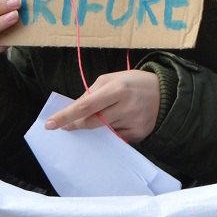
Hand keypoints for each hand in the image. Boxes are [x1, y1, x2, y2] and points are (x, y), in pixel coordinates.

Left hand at [44, 70, 161, 142]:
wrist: (166, 93)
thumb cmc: (134, 82)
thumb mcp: (112, 79)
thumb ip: (92, 92)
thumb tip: (75, 109)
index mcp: (116, 89)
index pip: (85, 105)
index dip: (65, 116)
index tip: (49, 125)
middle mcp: (125, 106)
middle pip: (92, 122)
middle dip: (76, 124)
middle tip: (67, 126)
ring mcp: (133, 122)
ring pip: (103, 131)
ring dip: (95, 128)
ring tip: (103, 116)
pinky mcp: (139, 134)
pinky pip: (116, 138)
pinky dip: (110, 133)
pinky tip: (116, 123)